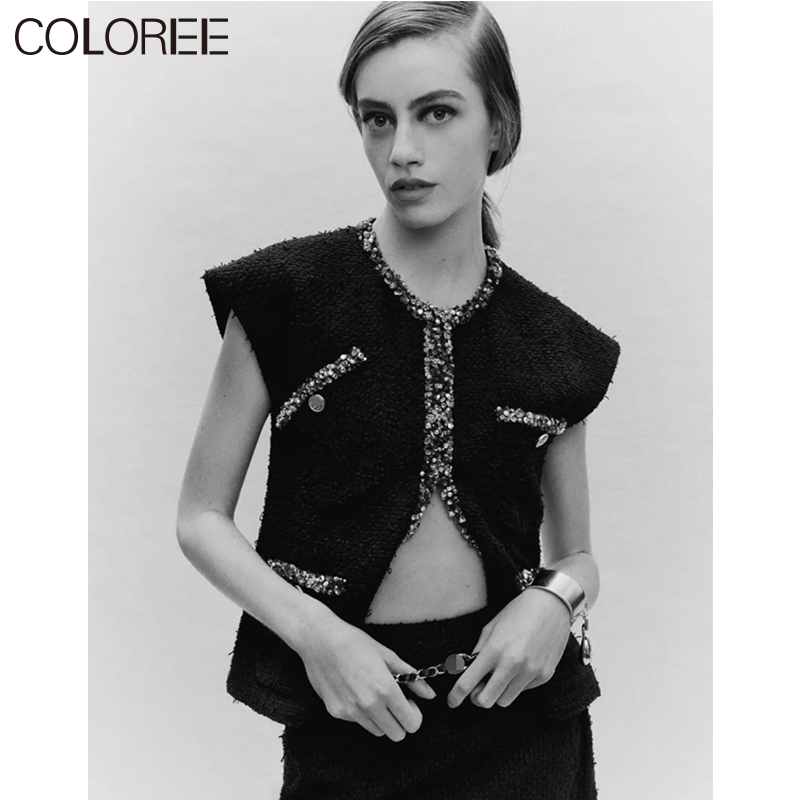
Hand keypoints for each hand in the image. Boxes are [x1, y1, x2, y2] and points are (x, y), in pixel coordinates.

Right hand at [295, 611, 436, 740]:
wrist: (320, 640)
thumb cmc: (354, 642)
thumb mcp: (388, 655)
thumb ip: (412, 677)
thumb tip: (430, 694)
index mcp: (385, 690)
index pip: (411, 724)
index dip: (415, 715)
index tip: (410, 703)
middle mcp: (369, 705)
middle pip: (397, 735)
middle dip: (400, 722)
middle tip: (395, 703)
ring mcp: (351, 712)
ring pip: (378, 732)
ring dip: (382, 720)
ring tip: (375, 696)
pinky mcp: (336, 713)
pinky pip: (358, 722)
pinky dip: (362, 714)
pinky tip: (356, 692)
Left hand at [447, 589, 571, 709]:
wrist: (552, 605)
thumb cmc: (519, 612)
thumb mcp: (491, 627)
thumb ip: (478, 651)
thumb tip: (467, 671)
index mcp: (494, 650)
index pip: (467, 683)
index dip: (455, 696)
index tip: (452, 701)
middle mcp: (512, 665)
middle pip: (486, 701)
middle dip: (478, 697)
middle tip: (478, 687)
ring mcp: (530, 672)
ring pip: (505, 701)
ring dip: (498, 692)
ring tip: (500, 674)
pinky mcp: (544, 676)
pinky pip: (523, 691)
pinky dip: (516, 684)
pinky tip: (520, 666)